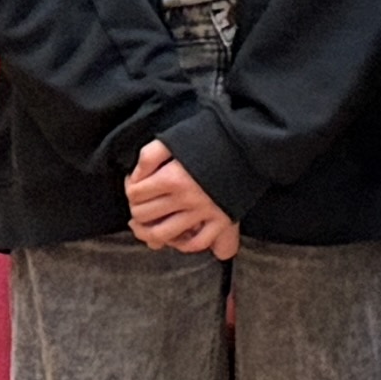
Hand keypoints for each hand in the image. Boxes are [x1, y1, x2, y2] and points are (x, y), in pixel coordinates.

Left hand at [124, 144, 241, 258]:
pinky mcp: (223, 219)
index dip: (131, 187)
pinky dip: (183, 244)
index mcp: (173, 177)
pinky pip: (198, 243)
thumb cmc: (211, 135)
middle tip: (140, 203)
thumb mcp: (174, 137)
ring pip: (163, 235)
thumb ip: (149, 155)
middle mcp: (187, 198)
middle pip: (144, 215)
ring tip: (146, 225)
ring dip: (148, 233)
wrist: (249, 140)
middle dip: (137, 209)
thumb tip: (136, 176)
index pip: (135, 193)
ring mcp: (205, 212)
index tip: (137, 182)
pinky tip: (176, 236)